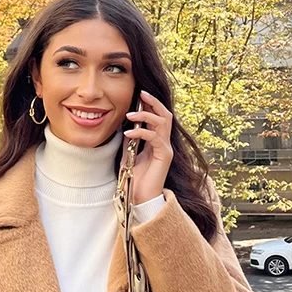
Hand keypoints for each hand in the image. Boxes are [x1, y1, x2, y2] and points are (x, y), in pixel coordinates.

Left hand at [123, 89, 172, 204]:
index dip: (151, 104)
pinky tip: (128, 133)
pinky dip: (141, 132)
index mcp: (157, 142)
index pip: (158, 117)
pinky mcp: (165, 156)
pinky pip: (155, 137)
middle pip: (165, 115)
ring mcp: (166, 149)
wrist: (141, 198)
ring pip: (162, 122)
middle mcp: (164, 143)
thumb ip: (130, 142)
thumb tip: (125, 127)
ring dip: (145, 115)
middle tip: (142, 93)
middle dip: (154, 102)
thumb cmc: (136, 179)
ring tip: (130, 114)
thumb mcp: (129, 156)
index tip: (140, 94)